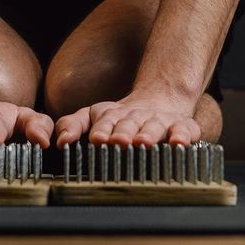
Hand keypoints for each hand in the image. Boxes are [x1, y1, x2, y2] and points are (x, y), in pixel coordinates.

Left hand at [55, 90, 200, 148]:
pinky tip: (179, 143)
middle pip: (129, 124)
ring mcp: (159, 121)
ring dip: (149, 134)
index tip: (98, 138)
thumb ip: (72, 125)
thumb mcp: (93, 116)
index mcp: (113, 115)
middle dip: (124, 132)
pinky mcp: (182, 126)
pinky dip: (182, 136)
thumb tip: (60, 142)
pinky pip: (184, 131)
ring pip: (153, 127)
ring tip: (143, 142)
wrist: (160, 101)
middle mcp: (136, 117)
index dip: (102, 129)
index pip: (105, 121)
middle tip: (119, 142)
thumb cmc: (120, 118)